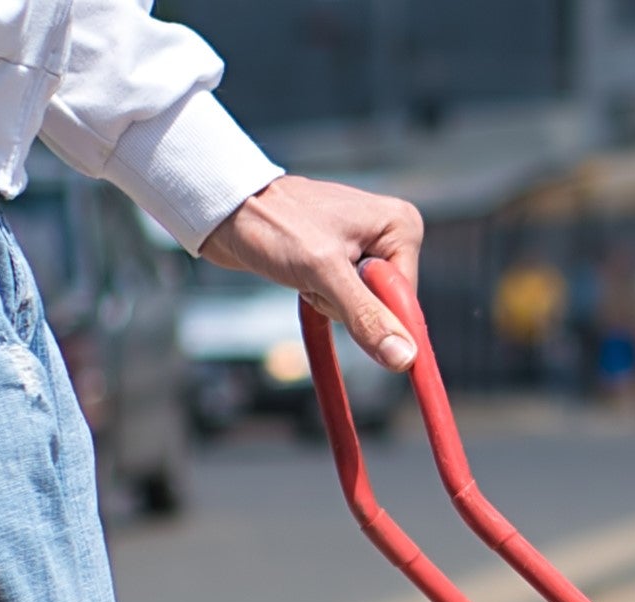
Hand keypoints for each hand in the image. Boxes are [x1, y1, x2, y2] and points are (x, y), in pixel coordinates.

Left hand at [203, 175, 427, 370]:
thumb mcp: (323, 273)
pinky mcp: (343, 260)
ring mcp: (366, 248)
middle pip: (384, 304)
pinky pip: (341, 302)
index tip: (335, 288)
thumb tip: (404, 358)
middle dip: (343, 302)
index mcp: (401, 226)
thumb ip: (366, 316)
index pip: (406, 299)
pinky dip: (319, 301)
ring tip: (302, 269)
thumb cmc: (275, 225)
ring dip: (325, 300)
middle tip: (314, 273)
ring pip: (359, 308)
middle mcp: (389, 234)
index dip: (371, 308)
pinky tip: (300, 280)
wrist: (228, 211)